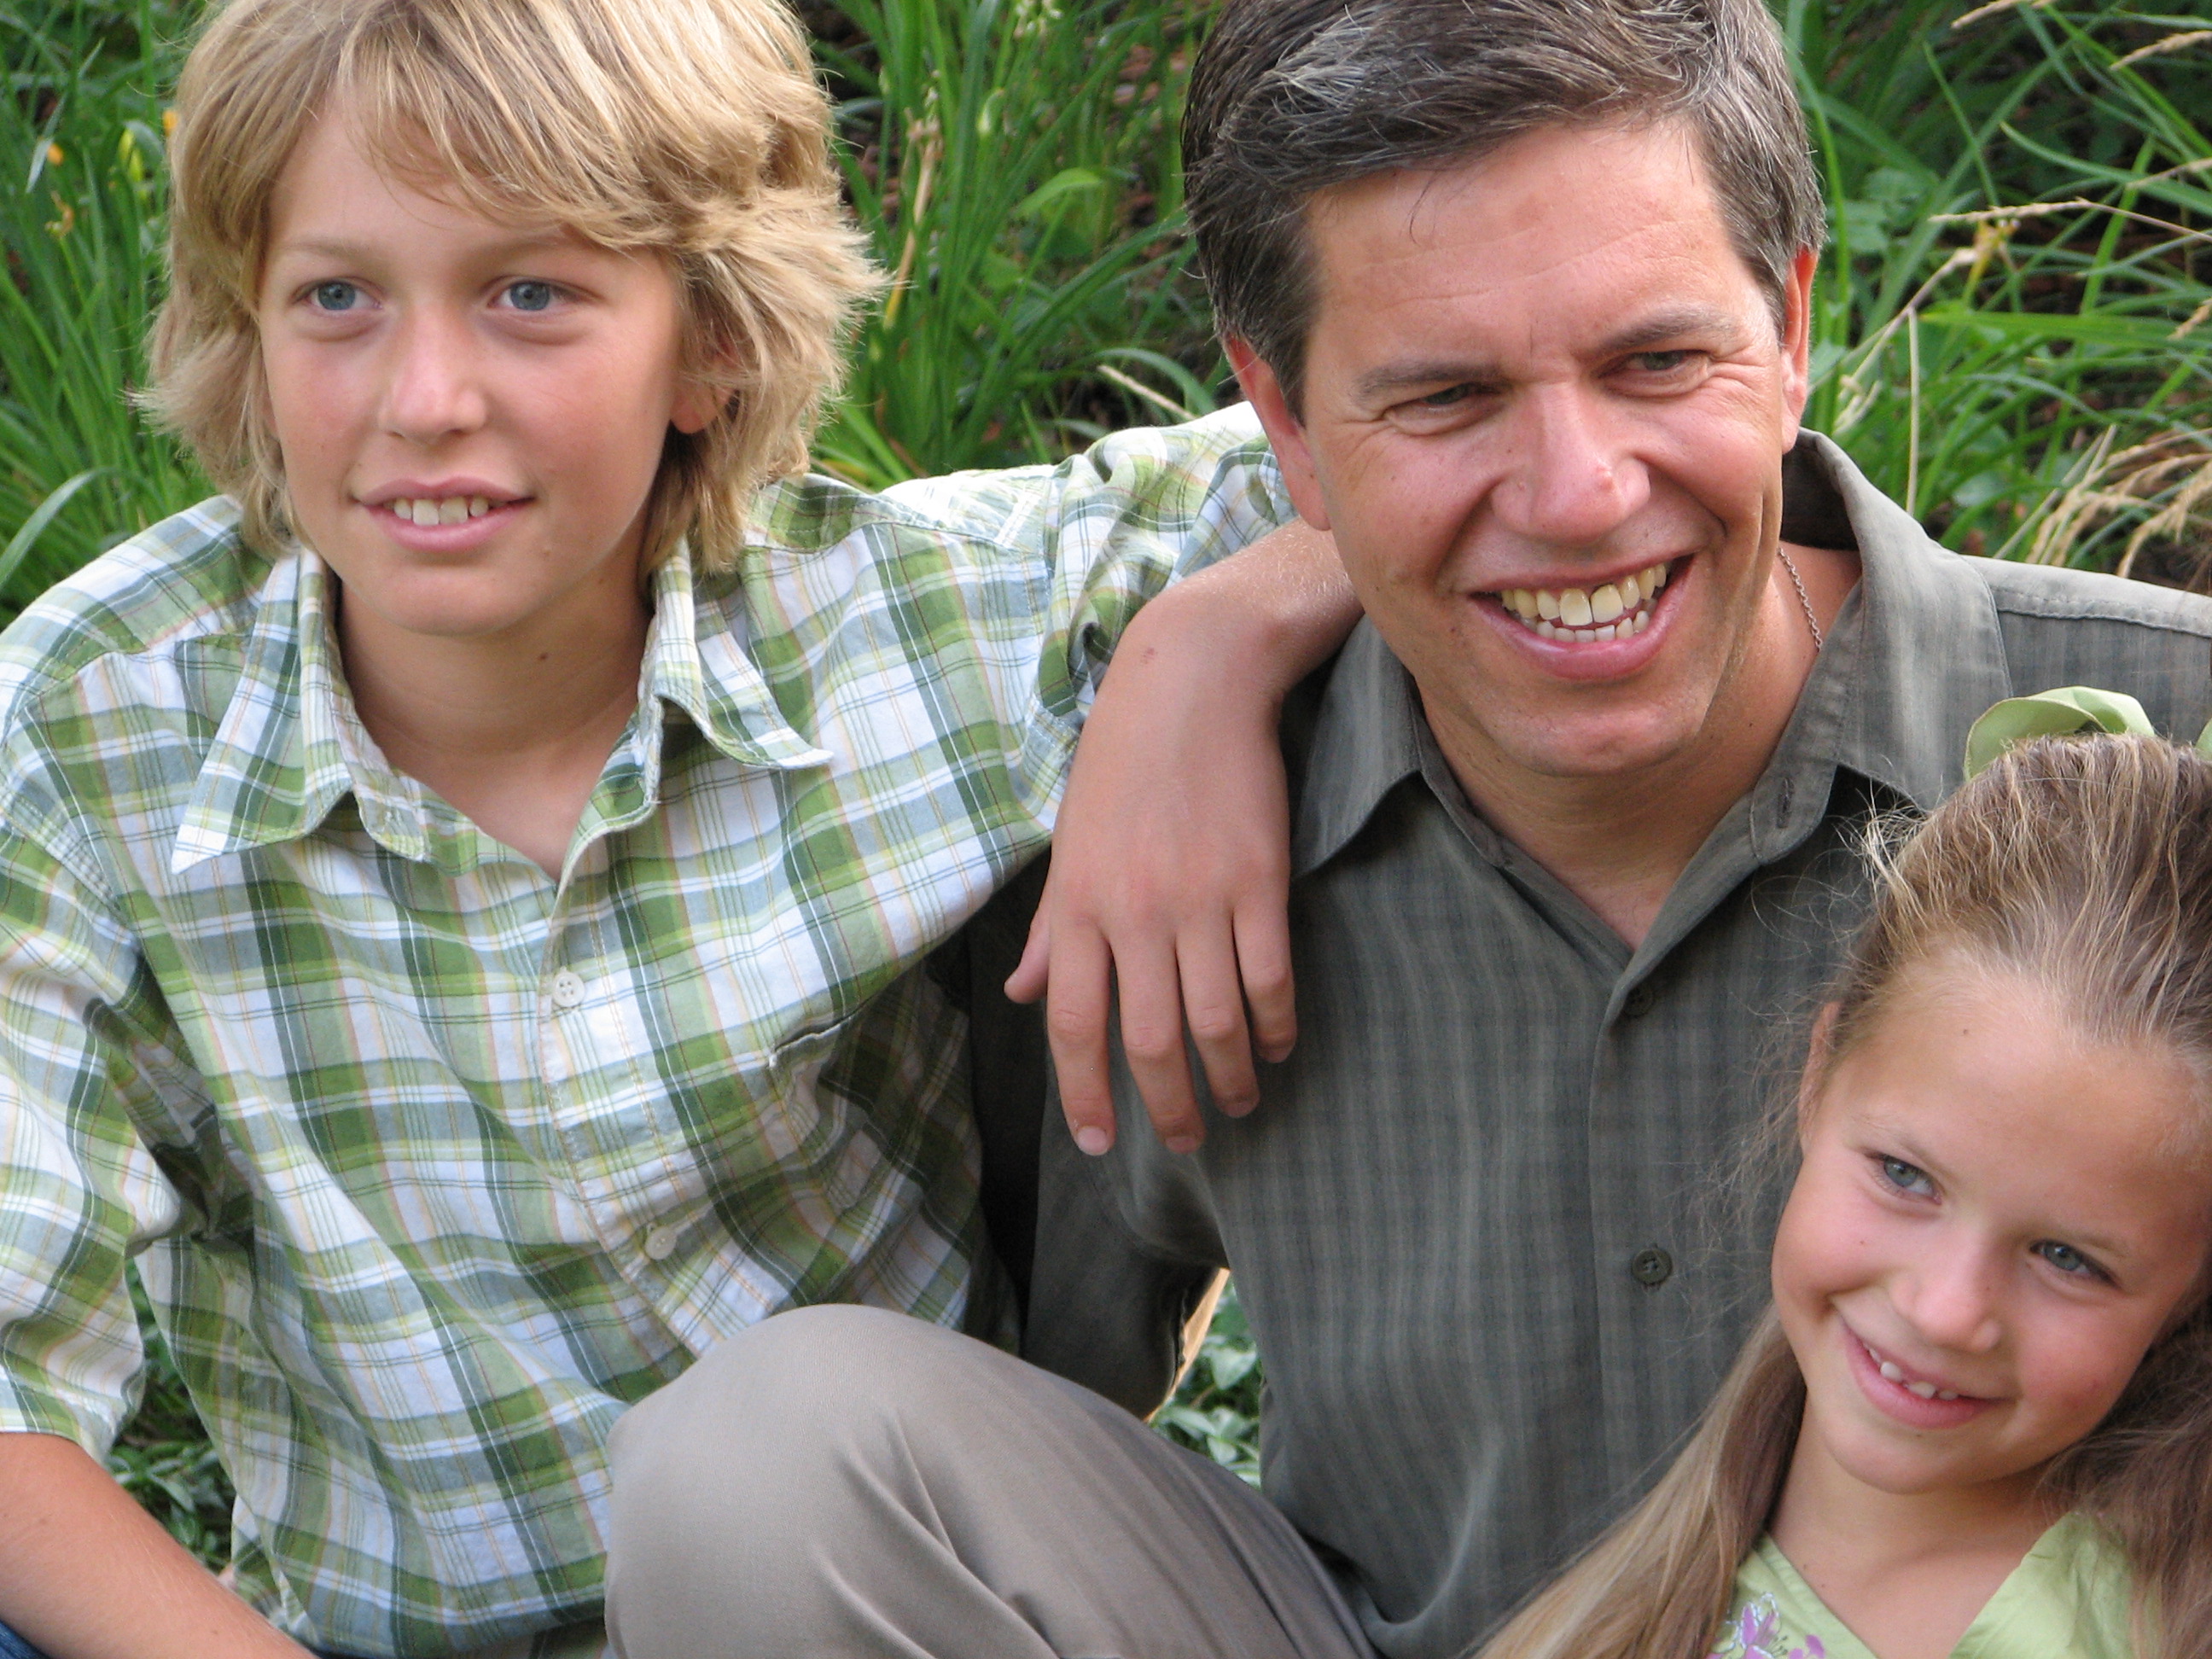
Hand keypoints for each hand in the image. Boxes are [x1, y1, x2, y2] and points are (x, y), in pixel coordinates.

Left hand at [1007, 521, 1356, 1153]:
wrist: (1192, 682)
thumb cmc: (1121, 761)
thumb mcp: (1069, 842)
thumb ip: (1051, 926)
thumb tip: (1025, 992)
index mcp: (1077, 906)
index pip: (1074, 1028)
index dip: (1086, 1097)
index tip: (1100, 1143)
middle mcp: (1134, 913)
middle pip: (1150, 1042)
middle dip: (1167, 1108)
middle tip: (1184, 1139)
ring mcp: (1200, 900)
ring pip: (1216, 1024)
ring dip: (1228, 1080)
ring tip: (1238, 1104)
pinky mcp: (1259, 882)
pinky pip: (1270, 979)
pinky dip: (1274, 1026)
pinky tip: (1274, 1046)